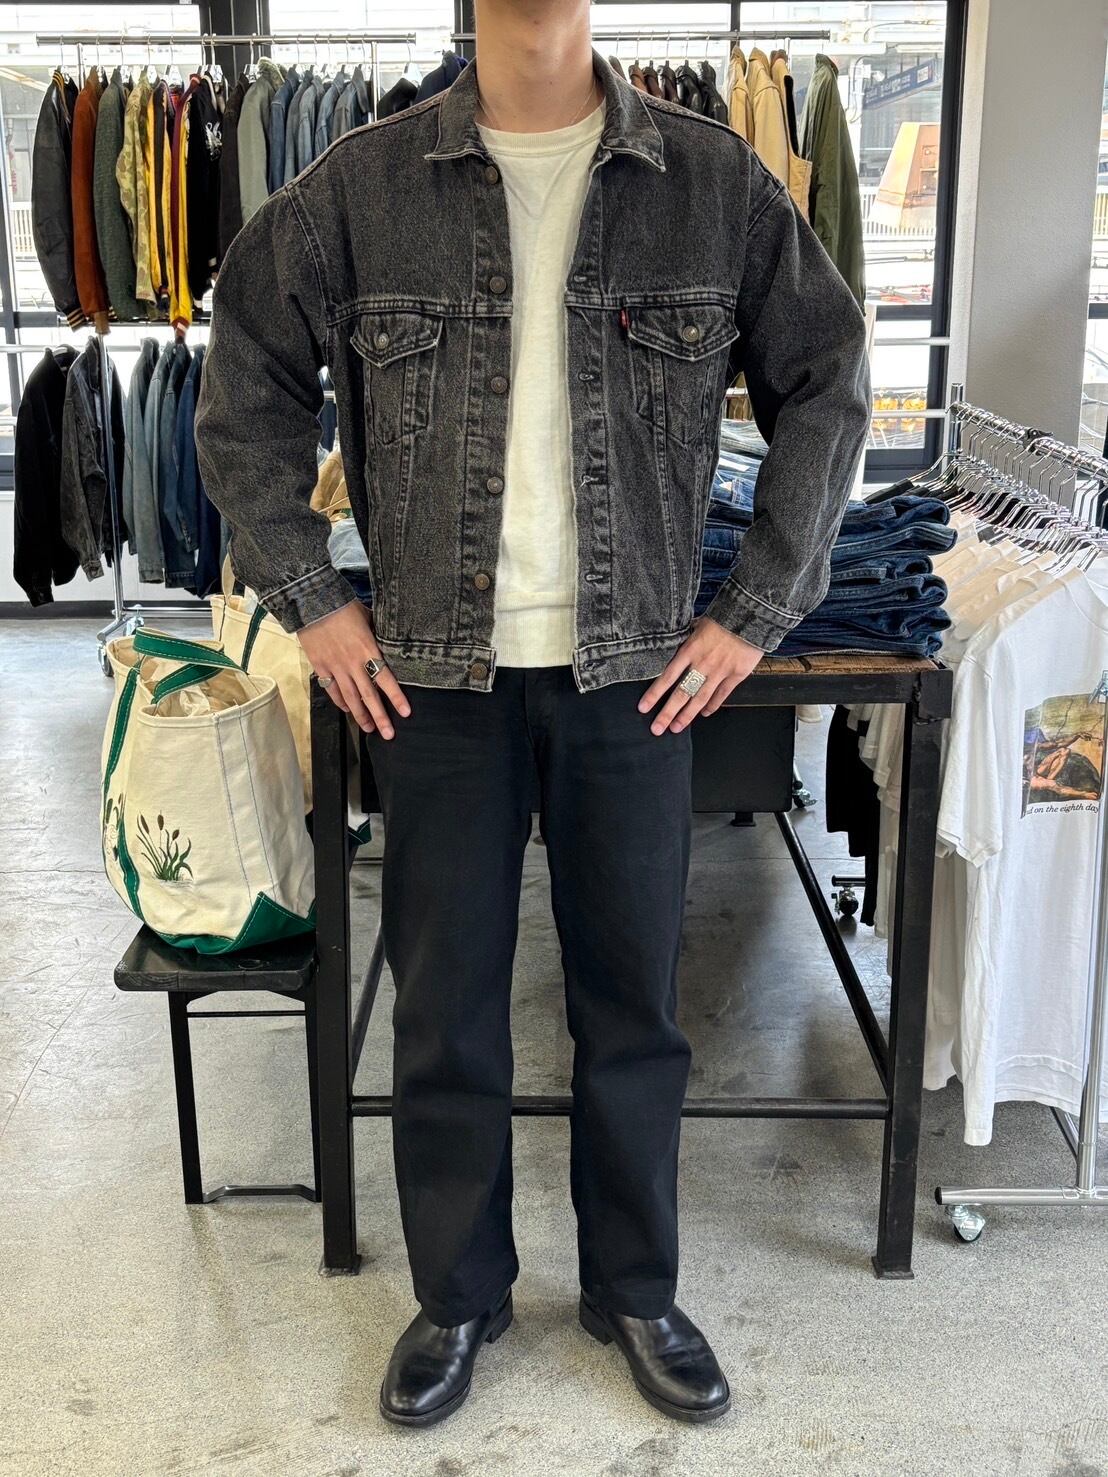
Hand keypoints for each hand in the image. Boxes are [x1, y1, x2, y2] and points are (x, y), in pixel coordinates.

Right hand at [296, 600, 410, 738]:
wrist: (312, 603)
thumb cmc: (343, 607)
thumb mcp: (367, 618)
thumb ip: (377, 635)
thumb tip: (388, 643)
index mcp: (367, 649)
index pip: (386, 679)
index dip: (396, 697)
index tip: (406, 713)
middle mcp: (352, 663)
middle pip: (369, 695)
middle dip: (380, 717)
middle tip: (388, 734)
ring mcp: (335, 667)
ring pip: (350, 697)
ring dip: (360, 715)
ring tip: (369, 729)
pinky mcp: (321, 667)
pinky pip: (332, 689)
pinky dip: (340, 702)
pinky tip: (347, 710)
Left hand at [639, 617, 763, 734]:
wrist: (751, 614)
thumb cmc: (722, 617)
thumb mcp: (697, 625)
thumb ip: (686, 640)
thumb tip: (673, 646)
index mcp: (690, 650)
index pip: (667, 676)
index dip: (654, 694)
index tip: (643, 708)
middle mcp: (703, 663)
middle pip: (682, 693)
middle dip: (667, 713)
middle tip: (657, 728)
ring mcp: (720, 671)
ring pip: (700, 698)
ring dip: (687, 715)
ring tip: (676, 728)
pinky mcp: (737, 674)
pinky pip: (721, 694)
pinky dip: (712, 706)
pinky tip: (703, 714)